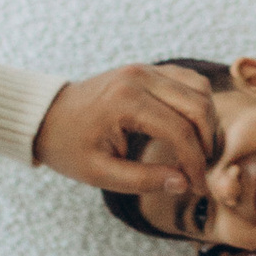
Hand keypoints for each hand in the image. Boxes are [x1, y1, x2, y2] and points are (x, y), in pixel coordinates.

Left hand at [32, 64, 216, 204]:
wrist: (46, 116)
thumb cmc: (68, 147)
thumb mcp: (99, 173)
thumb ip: (143, 180)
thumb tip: (184, 183)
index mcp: (126, 102)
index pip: (180, 131)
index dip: (195, 162)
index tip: (197, 186)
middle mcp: (140, 77)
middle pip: (198, 105)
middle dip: (208, 141)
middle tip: (203, 170)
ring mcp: (145, 68)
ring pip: (200, 88)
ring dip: (208, 121)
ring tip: (200, 151)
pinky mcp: (148, 69)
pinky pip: (188, 80)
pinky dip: (198, 104)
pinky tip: (192, 130)